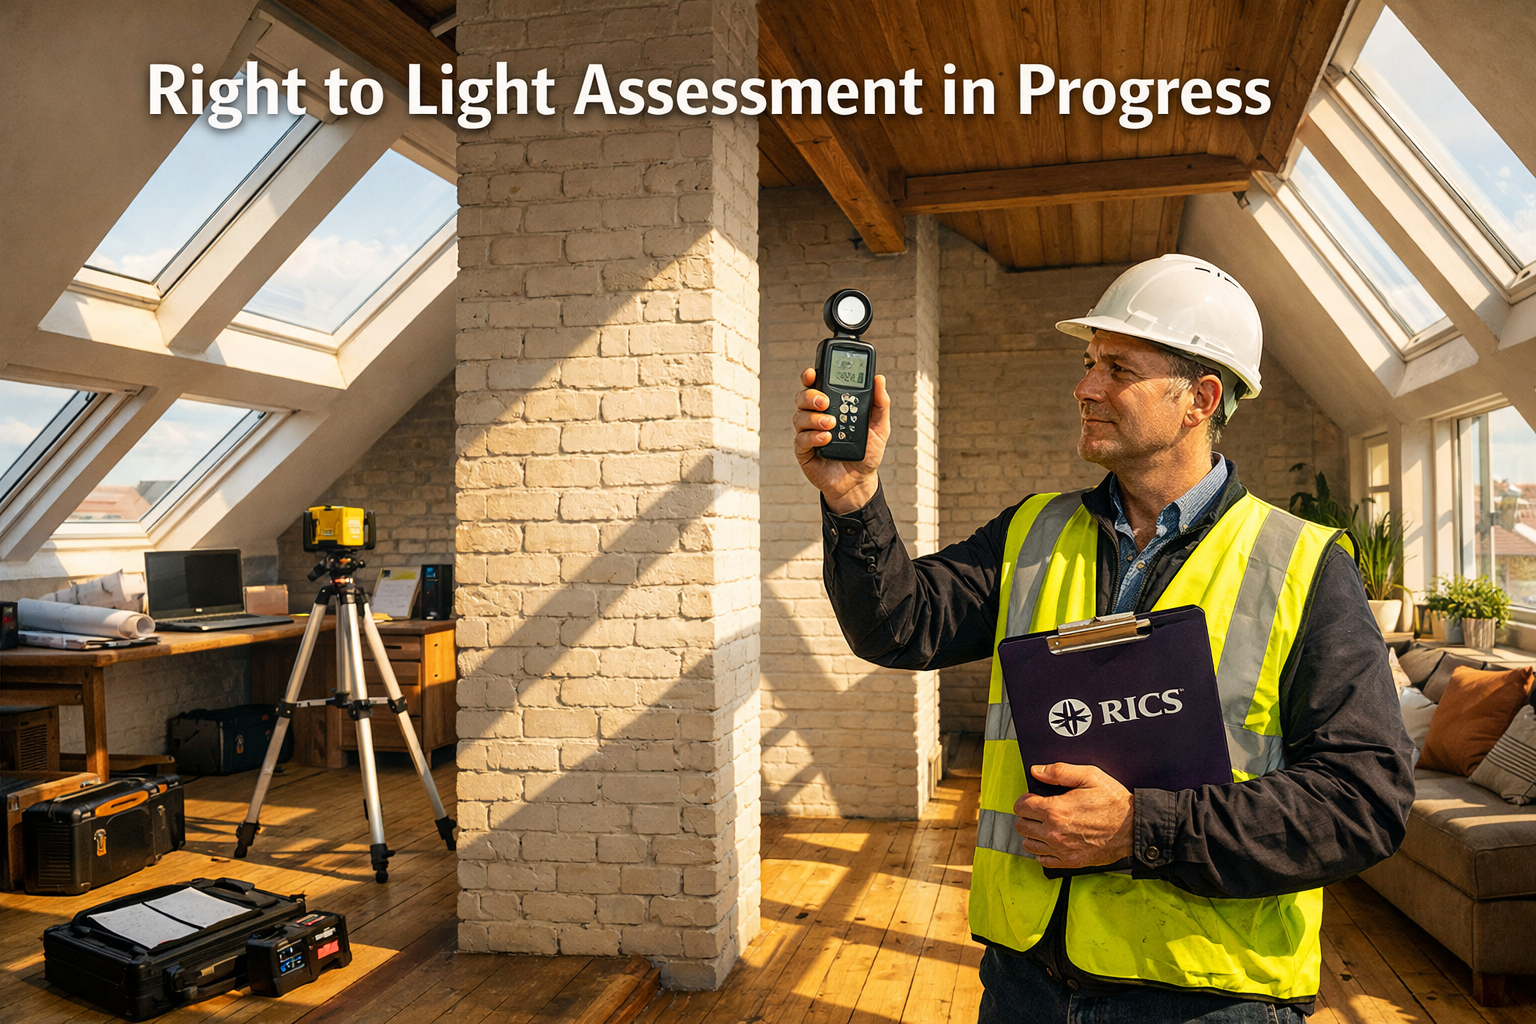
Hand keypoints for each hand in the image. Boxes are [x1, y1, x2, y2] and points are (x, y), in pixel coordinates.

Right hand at [792, 367, 890, 513]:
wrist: (860, 482)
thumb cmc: (867, 453)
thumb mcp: (880, 427)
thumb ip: (880, 403)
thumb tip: (880, 379)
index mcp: (833, 406)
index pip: (817, 385)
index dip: (811, 376)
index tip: (813, 372)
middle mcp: (817, 416)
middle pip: (803, 397)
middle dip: (811, 395)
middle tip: (825, 401)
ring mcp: (809, 433)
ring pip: (799, 416)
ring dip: (813, 417)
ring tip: (831, 424)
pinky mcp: (804, 451)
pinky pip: (800, 439)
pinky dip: (812, 436)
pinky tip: (826, 438)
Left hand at [1014, 763, 1134, 869]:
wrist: (1133, 828)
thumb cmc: (1113, 802)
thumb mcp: (1090, 776)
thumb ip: (1060, 771)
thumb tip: (1037, 771)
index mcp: (1056, 810)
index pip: (1021, 807)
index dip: (1025, 800)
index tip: (1033, 799)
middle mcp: (1054, 832)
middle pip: (1022, 826)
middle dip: (1027, 816)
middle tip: (1039, 811)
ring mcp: (1061, 849)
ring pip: (1029, 844)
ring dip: (1033, 834)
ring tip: (1045, 826)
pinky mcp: (1070, 861)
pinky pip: (1043, 860)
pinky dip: (1043, 851)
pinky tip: (1052, 841)